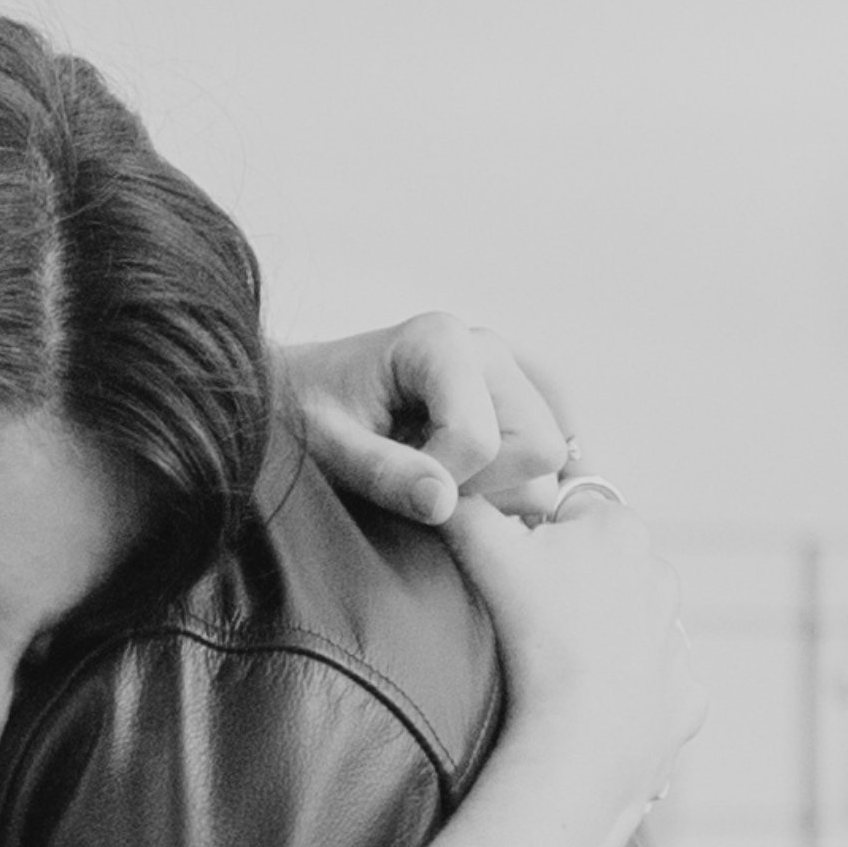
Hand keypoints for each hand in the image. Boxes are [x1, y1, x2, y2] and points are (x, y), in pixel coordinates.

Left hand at [279, 315, 573, 526]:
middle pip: (538, 447)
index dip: (439, 479)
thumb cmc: (304, 412)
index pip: (480, 440)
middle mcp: (486, 349)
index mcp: (440, 342)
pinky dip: (505, 482)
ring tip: (428, 470)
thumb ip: (382, 473)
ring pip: (547, 459)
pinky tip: (452, 472)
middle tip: (418, 479)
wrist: (300, 392)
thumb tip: (444, 504)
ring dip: (493, 485)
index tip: (389, 477)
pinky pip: (544, 460)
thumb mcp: (327, 446)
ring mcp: (507, 374)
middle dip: (481, 484)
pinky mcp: (515, 401)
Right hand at [442, 493, 704, 834]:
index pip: (568, 509)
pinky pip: (655, 687)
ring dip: (598, 637)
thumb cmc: (534, 634)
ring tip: (550, 667)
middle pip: (603, 566)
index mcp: (618, 527)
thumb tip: (446, 484)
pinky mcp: (685, 699)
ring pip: (632, 625)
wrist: (581, 736)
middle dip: (568, 583)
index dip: (531, 535)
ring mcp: (677, 642)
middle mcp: (661, 575)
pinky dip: (627, 694)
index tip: (505, 569)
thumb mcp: (479, 547)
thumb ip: (462, 504)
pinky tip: (588, 708)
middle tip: (520, 620)